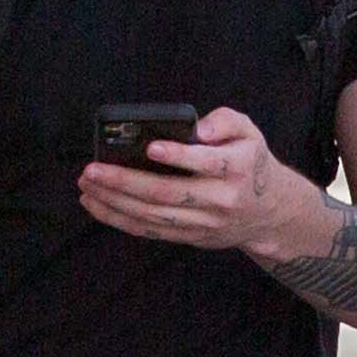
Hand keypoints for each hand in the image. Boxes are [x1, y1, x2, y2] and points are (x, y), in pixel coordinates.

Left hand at [76, 105, 320, 254]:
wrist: (268, 212)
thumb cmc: (249, 162)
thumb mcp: (249, 132)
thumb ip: (225, 120)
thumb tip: (200, 127)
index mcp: (235, 169)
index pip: (206, 163)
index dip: (178, 157)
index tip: (151, 147)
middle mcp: (219, 200)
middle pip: (168, 194)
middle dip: (125, 182)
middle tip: (92, 169)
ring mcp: (203, 223)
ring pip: (154, 215)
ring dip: (115, 202)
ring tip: (87, 186)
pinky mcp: (190, 236)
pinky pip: (150, 231)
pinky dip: (120, 220)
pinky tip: (96, 205)